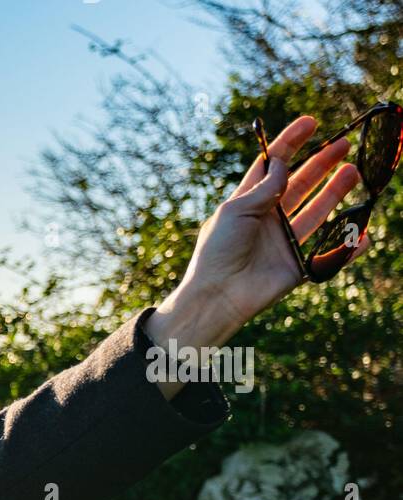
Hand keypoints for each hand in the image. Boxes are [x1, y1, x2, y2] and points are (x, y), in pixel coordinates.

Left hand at [149, 114, 370, 357]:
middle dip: (322, 163)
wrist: (219, 295)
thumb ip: (263, 187)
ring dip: (336, 190)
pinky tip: (362, 231)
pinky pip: (328, 251)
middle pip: (301, 183)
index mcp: (248, 202)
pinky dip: (346, 243)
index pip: (273, 166)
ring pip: (318, 209)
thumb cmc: (217, 251)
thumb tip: (281, 163)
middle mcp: (269, 218)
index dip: (291, 143)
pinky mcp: (297, 264)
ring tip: (354, 172)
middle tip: (344, 144)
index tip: (311, 123)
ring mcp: (285, 240)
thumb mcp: (235, 211)